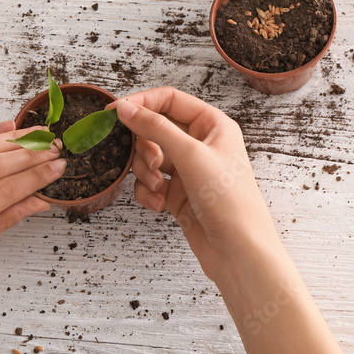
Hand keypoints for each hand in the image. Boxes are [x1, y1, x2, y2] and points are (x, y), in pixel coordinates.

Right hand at [110, 88, 281, 281]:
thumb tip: (124, 108)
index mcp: (213, 125)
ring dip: (146, 172)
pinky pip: (149, 183)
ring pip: (148, 157)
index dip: (142, 103)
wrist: (239, 253)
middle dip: (146, 146)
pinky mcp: (178, 195)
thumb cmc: (230, 201)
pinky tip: (159, 205)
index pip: (169, 100)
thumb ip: (155, 128)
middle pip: (155, 129)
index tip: (114, 112)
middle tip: (153, 163)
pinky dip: (148, 192)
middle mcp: (201, 145)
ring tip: (159, 188)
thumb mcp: (191, 156)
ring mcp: (188, 170)